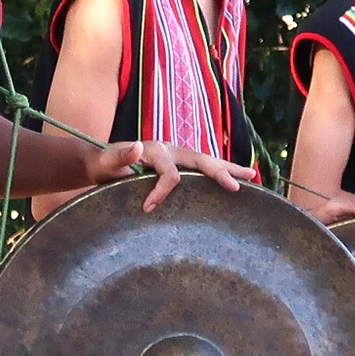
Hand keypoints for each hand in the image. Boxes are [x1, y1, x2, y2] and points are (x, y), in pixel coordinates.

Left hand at [94, 139, 256, 209]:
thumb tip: (138, 146)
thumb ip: (120, 154)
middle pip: (201, 160)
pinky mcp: (180, 163)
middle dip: (219, 173)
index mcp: (156, 150)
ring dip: (230, 169)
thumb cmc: (102, 164)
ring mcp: (178, 155)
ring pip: (208, 161)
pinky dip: (223, 171)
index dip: (162, 191)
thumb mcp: (105, 161)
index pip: (170, 173)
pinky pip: (204, 167)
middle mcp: (171, 150)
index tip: (147, 209)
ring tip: (253, 176)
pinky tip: (239, 178)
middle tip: (235, 188)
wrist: (102, 160)